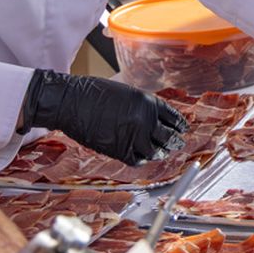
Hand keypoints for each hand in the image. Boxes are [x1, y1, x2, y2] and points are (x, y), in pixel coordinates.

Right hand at [20, 70, 187, 165]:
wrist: (71, 101)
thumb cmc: (94, 93)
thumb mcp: (127, 93)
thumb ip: (143, 106)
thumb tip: (155, 120)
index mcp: (148, 102)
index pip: (173, 117)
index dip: (179, 125)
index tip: (182, 129)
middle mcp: (145, 120)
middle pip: (168, 136)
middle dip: (174, 141)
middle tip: (178, 144)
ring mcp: (133, 136)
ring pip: (155, 151)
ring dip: (160, 152)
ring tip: (162, 152)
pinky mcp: (118, 150)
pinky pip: (137, 159)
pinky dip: (142, 159)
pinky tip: (142, 156)